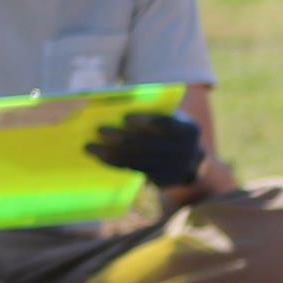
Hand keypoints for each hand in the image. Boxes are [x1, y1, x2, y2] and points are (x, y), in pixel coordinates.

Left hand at [83, 112, 205, 190]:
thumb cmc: (172, 130)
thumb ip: (153, 111)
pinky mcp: (162, 180)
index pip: (167, 124)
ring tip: (91, 147)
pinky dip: (116, 163)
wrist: (191, 161)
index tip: (125, 117)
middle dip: (121, 137)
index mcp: (189, 129)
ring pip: (138, 159)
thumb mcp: (172, 118)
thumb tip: (114, 102)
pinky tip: (100, 157)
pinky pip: (134, 170)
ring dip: (111, 153)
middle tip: (100, 130)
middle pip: (148, 144)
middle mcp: (186, 151)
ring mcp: (174, 168)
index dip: (146, 121)